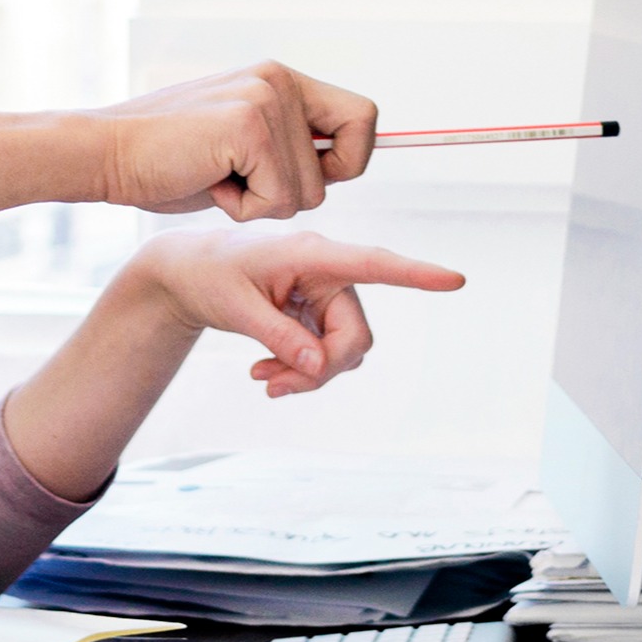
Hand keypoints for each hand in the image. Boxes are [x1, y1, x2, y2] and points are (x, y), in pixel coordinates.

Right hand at [87, 63, 373, 220]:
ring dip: (262, 204)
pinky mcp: (249, 126)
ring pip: (309, 191)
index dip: (350, 158)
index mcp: (281, 80)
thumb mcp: (242, 147)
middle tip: (246, 183)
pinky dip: (243, 210)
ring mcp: (266, 99)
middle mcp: (280, 81)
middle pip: (345, 161)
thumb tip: (340, 166)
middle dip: (300, 191)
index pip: (362, 117)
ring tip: (216, 178)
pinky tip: (208, 183)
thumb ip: (288, 147)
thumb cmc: (169, 162)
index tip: (310, 176)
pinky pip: (279, 198)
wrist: (106, 154)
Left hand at [115, 225, 465, 396]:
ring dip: (309, 374)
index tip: (454, 280)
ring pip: (343, 351)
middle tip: (276, 387)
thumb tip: (319, 366)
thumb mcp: (236, 307)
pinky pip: (326, 354)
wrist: (188, 274)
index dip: (415, 274)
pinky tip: (265, 373)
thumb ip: (278, 335)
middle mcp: (327, 272)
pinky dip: (302, 371)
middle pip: (354, 334)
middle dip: (323, 368)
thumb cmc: (210, 275)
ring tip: (262, 378)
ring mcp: (324, 296)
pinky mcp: (316, 315)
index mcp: (312, 254)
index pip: (373, 263)